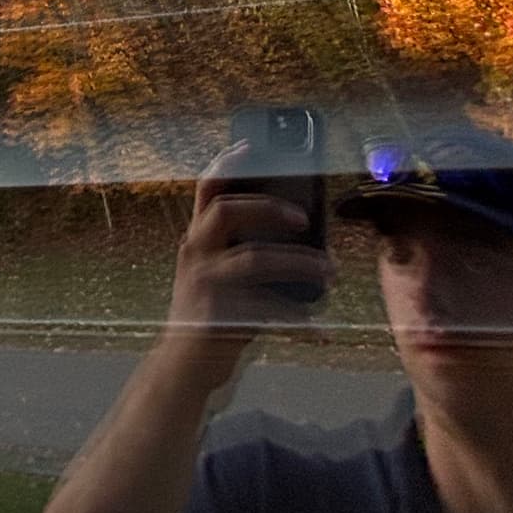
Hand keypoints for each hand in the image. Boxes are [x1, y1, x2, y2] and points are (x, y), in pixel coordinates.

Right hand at [161, 145, 332, 381]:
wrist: (183, 367)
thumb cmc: (212, 314)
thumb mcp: (219, 273)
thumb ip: (243, 249)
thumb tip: (299, 228)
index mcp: (198, 239)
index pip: (206, 188)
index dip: (227, 162)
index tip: (251, 145)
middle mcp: (195, 254)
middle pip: (226, 211)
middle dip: (268, 207)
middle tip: (304, 217)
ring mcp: (203, 284)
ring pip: (254, 259)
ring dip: (299, 262)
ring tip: (329, 271)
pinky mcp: (216, 316)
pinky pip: (267, 310)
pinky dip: (299, 319)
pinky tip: (321, 330)